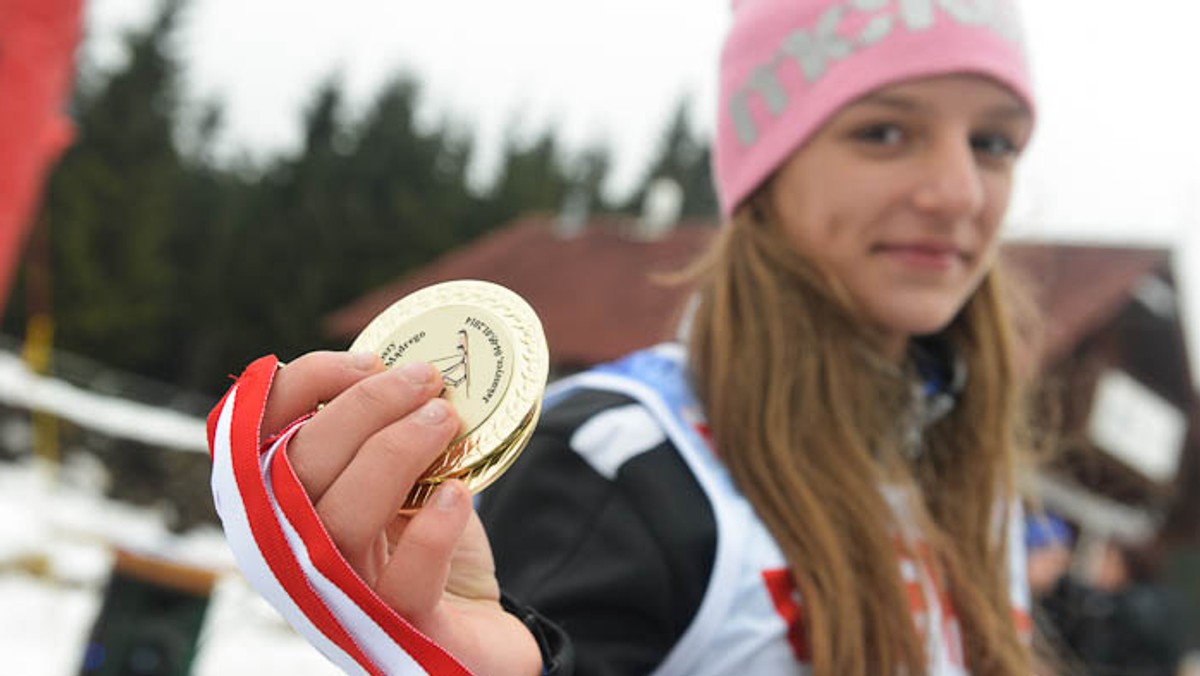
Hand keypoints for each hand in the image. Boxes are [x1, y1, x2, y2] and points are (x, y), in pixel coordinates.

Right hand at [262, 351, 541, 675]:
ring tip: (444, 420)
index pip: (258, 436)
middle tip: (426, 380)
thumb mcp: (404, 482)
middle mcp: (294, 556)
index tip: (371, 361)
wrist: (479, 639)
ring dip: (395, 453)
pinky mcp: (398, 640)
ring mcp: (342, 603)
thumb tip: (409, 367)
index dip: (305, 386)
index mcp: (285, 508)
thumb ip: (387, 436)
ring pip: (339, 522)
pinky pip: (403, 584)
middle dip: (364, 409)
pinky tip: (459, 495)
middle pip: (298, 471)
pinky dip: (431, 531)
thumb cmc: (431, 551)